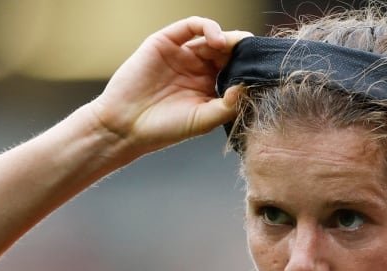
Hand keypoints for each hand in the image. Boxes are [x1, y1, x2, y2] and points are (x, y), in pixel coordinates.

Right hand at [89, 17, 251, 154]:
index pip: (236, 69)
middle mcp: (197, 68)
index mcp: (209, 86)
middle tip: (252, 55)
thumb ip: (229, 104)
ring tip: (233, 48)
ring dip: (228, 39)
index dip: (249, 66)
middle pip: (228, 50)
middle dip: (241, 50)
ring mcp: (182, 53)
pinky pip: (191, 26)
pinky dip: (208, 27)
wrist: (125, 126)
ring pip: (212, 36)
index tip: (261, 70)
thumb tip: (249, 85)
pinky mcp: (166, 42)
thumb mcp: (204, 120)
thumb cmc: (164, 128)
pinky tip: (217, 40)